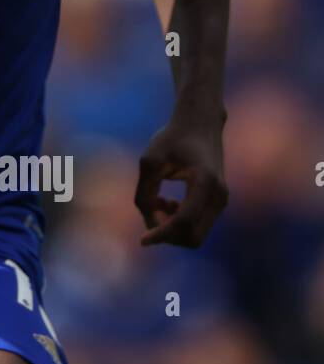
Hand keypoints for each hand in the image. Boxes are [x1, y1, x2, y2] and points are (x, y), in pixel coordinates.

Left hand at [134, 116, 227, 247]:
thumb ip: (145, 192)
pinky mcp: (218, 202)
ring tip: (159, 201)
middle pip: (193, 237)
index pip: (184, 222)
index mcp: (204, 182)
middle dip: (167, 235)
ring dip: (172, 228)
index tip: (142, 240)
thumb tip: (148, 220)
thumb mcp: (150, 161)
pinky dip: (179, 223)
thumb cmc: (172, 138)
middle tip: (151, 211)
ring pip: (196, 235)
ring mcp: (222, 200)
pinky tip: (169, 202)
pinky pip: (198, 226)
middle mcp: (218, 195)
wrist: (200, 123)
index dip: (162, 234)